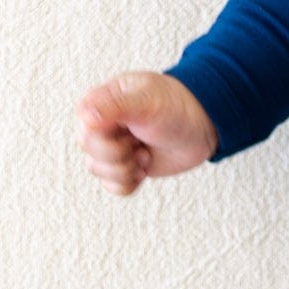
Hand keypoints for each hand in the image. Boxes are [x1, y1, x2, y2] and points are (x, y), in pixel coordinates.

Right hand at [75, 71, 218, 195]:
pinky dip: (129, 183)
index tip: (129, 129)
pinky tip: (144, 168)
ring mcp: (113, 147)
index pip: (84, 130)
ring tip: (145, 153)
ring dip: (126, 168)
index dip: (105, 138)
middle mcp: (101, 126)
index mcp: (99, 104)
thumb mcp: (146, 102)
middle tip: (140, 140)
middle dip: (119, 153)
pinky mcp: (126, 167)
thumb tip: (85, 117)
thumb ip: (114, 107)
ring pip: (99, 172)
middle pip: (91, 153)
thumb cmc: (176, 106)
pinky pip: (113, 187)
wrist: (204, 127)